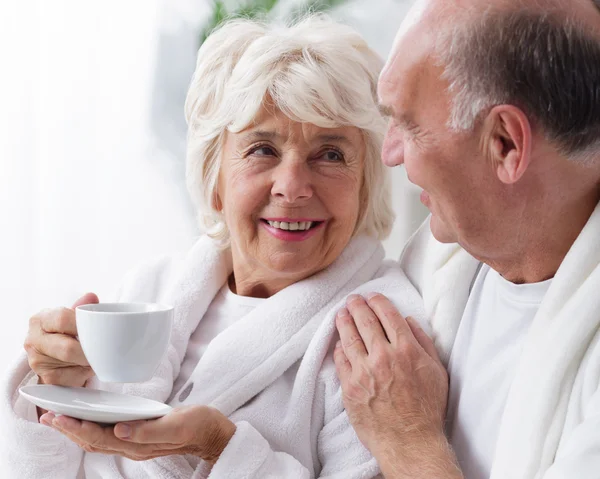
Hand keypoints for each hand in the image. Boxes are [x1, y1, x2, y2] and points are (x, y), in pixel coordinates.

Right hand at [24, 293, 98, 387]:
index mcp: (40, 320)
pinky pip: (72, 378)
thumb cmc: (64, 331)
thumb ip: (82, 307)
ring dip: (89, 361)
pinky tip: (86, 367)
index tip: (97, 329)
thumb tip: (91, 297)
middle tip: (103, 349)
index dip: (83, 325)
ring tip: (95, 355)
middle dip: (89, 350)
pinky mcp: (45, 379)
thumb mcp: (71, 316)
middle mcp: (33, 340)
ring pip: (72, 364)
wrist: (51, 353)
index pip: (62, 319)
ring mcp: (37, 361)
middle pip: (68, 348)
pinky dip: (84, 374)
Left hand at [40, 406, 235, 463]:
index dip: (76, 428)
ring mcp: (135, 443)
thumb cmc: (198, 425)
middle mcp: (132, 446)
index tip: (57, 416)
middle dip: (68, 430)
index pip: (99, 438)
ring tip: (57, 418)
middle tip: (47, 416)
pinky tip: (86, 418)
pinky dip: (90, 427)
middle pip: (91, 441)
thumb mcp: (178, 423)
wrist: (212, 433)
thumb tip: (120, 429)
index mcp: (139, 444)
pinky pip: (107, 435)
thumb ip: (150, 430)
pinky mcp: (139, 436)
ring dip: (75, 430)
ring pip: (96, 440)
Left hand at [333, 294, 448, 457]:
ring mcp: (363, 371)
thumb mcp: (436, 371)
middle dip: (357, 306)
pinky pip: (340, 360)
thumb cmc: (427, 409)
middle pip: (365, 321)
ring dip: (344, 321)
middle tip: (353, 299)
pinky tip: (338, 341)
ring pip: (348, 337)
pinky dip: (338, 347)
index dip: (378, 302)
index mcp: (406, 350)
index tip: (372, 296)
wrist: (410, 441)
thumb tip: (408, 321)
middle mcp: (383, 356)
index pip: (387, 315)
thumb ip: (423, 342)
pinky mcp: (349, 386)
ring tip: (341, 313)